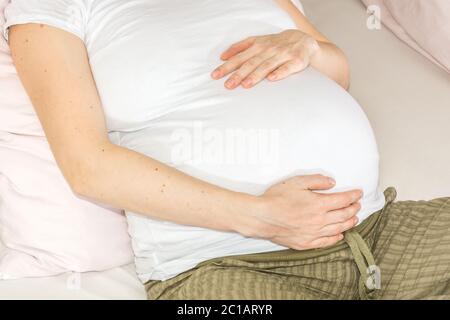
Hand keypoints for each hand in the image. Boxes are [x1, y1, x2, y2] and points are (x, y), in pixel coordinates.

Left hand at [211, 29, 319, 89]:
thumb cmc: (277, 44)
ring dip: (255, 75)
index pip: (240, 57)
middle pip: (251, 63)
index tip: (216, 75)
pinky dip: (279, 73)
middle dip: (238, 74)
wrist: (304, 40)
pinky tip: (271, 79)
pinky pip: (287, 68)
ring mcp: (282, 55)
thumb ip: (241, 47)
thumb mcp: (258, 41)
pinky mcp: (296, 61)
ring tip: (245, 85)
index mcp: (258, 46)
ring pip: (267, 66)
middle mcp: (269, 49)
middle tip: (228, 85)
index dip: (227, 66)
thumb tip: (223, 56)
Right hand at [237, 175, 361, 249]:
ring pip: (338, 229)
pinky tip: (340, 234)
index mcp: (319, 204)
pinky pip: (326, 242)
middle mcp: (320, 220)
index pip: (343, 200)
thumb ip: (316, 181)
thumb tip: (332, 182)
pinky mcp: (306, 243)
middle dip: (354, 209)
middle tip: (358, 205)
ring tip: (354, 218)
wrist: (261, 217)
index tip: (359, 193)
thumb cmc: (276, 198)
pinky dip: (336, 238)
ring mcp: (313, 233)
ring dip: (349, 223)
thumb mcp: (296, 182)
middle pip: (344, 215)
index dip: (353, 196)